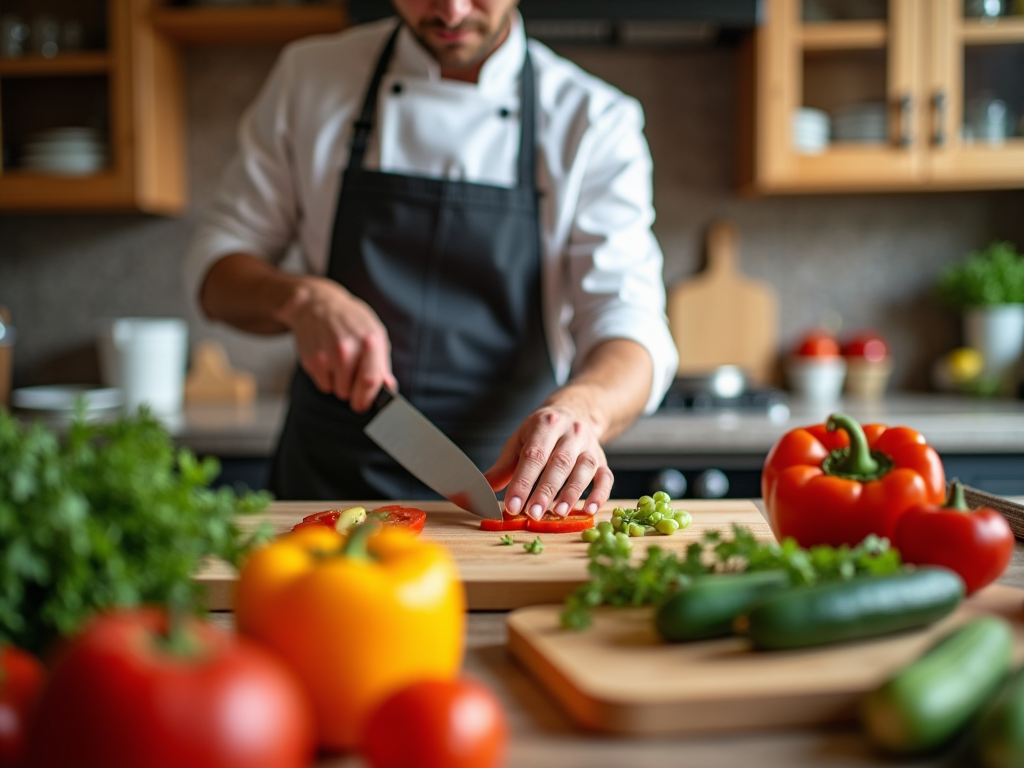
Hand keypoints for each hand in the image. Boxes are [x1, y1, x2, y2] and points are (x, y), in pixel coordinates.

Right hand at [284, 276, 396, 411]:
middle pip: (350, 392)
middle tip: (354, 377)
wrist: (317, 304)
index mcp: (368, 341)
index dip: (369, 398)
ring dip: (340, 384)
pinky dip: (327, 378)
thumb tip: (389, 387)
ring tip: (340, 363)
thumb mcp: (375, 333)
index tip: (366, 403)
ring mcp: (325, 355)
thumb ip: (382, 363)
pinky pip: (323, 385)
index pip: (370, 381)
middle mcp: (345, 349)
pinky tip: (328, 360)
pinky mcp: (310, 361)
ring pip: (336, 391)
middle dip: (354, 393)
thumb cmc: (351, 319)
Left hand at [484, 404, 613, 519]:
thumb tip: (482, 491)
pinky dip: (600, 495)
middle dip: (545, 491)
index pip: (533, 456)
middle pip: (559, 463)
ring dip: (571, 493)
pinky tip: (588, 510)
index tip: (512, 506)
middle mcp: (571, 432)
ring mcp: (589, 446)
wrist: (576, 412)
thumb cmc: (542, 433)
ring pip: (583, 469)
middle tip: (533, 514)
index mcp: (545, 425)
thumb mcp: (520, 441)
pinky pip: (606, 477)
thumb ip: (503, 467)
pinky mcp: (603, 459)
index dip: (522, 482)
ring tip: (557, 513)